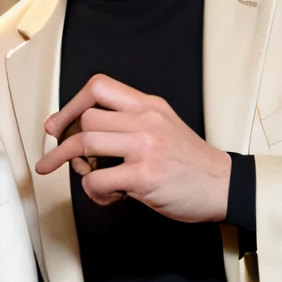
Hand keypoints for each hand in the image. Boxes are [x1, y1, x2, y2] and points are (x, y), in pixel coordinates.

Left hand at [34, 74, 232, 221]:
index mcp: (148, 105)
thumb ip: (128, 122)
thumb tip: (80, 133)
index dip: (71, 105)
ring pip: (85, 144)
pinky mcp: (144, 175)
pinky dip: (93, 191)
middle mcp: (146, 120)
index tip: (57, 126)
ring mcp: (145, 147)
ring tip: (83, 175)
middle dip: (67, 142)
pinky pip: (96, 179)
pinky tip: (108, 195)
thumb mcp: (162, 126)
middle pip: (86, 120)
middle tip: (68, 159)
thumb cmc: (188, 162)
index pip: (99, 86)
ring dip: (73, 164)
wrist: (224, 186)